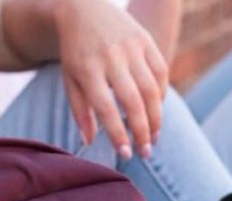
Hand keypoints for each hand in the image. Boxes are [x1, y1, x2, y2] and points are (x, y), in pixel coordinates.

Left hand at [53, 0, 168, 158]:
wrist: (83, 8)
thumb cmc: (75, 52)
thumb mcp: (70, 79)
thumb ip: (80, 111)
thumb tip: (90, 142)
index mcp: (88, 69)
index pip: (106, 109)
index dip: (117, 134)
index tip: (125, 155)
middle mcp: (111, 57)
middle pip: (133, 102)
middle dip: (142, 132)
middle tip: (145, 153)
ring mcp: (131, 47)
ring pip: (151, 89)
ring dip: (156, 118)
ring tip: (153, 138)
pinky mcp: (145, 40)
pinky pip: (160, 72)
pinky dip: (161, 95)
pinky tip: (156, 111)